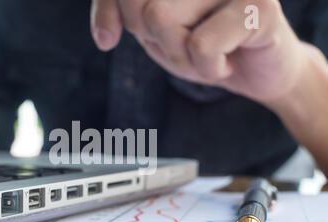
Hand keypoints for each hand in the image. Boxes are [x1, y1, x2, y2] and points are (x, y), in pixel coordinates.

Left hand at [90, 0, 308, 103]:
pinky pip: (201, 45)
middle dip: (155, 40)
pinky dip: (209, 68)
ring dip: (180, 55)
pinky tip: (229, 60)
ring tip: (210, 53)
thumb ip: (127, 16)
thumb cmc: (207, 47)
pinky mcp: (259, 4)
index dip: (106, 10)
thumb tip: (104, 37)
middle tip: (187, 44)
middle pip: (138, 3)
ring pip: (160, 18)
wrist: (260, 71)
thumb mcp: (156, 35)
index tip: (108, 37)